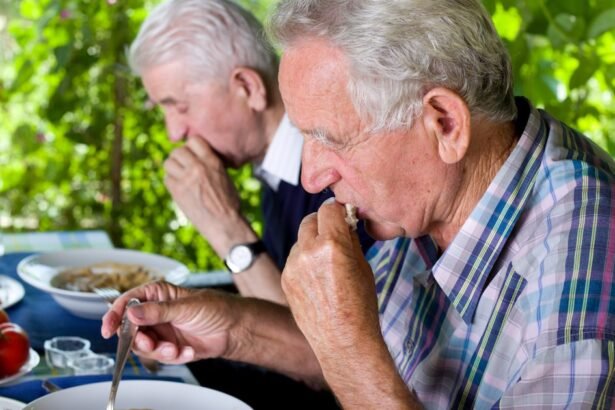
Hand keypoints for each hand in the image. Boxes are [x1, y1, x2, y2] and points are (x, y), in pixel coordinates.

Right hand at [101, 282, 240, 363]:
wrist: (234, 329)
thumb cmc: (215, 308)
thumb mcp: (185, 307)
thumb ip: (157, 312)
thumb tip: (131, 313)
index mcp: (157, 295)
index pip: (127, 302)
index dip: (115, 314)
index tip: (108, 328)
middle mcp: (155, 313)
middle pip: (130, 329)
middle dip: (138, 340)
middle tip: (149, 343)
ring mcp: (162, 331)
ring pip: (144, 346)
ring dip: (158, 351)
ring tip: (174, 349)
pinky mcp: (170, 347)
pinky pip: (161, 357)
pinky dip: (174, 357)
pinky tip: (188, 351)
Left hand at [164, 137, 252, 254]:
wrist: (225, 224)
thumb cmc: (229, 203)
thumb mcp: (225, 177)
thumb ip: (210, 165)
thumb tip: (196, 158)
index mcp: (212, 161)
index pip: (194, 140)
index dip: (191, 147)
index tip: (192, 155)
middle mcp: (198, 167)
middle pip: (177, 151)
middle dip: (179, 158)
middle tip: (184, 168)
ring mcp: (186, 179)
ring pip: (168, 163)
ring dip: (173, 169)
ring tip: (180, 177)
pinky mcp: (177, 191)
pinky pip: (167, 179)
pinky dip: (171, 182)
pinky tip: (180, 189)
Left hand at [281, 201, 379, 364]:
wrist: (342, 339)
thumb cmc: (360, 305)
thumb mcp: (363, 265)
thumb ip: (349, 240)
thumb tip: (344, 223)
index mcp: (332, 244)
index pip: (329, 209)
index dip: (338, 212)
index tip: (343, 217)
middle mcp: (308, 250)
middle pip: (310, 219)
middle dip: (322, 224)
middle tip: (334, 235)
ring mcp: (293, 265)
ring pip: (300, 240)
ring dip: (311, 243)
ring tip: (326, 264)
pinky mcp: (285, 278)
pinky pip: (294, 259)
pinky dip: (304, 261)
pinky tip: (316, 280)